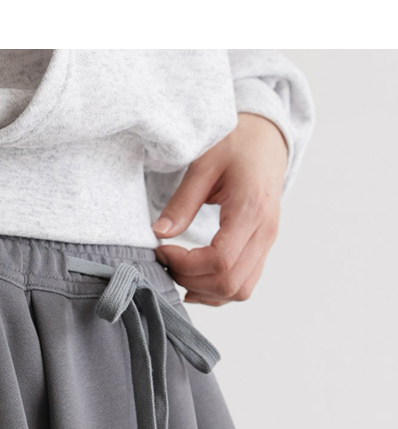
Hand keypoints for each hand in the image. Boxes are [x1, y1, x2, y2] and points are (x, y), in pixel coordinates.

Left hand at [152, 112, 288, 304]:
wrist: (267, 138)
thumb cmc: (237, 144)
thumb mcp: (203, 165)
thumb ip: (182, 203)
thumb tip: (160, 234)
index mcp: (251, 210)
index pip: (220, 261)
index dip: (186, 265)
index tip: (162, 250)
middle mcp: (265, 232)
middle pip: (230, 283)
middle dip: (191, 280)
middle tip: (166, 262)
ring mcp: (268, 242)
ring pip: (241, 290)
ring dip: (206, 290)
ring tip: (179, 269)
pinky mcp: (264, 246)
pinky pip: (245, 282)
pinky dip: (219, 288)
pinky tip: (196, 276)